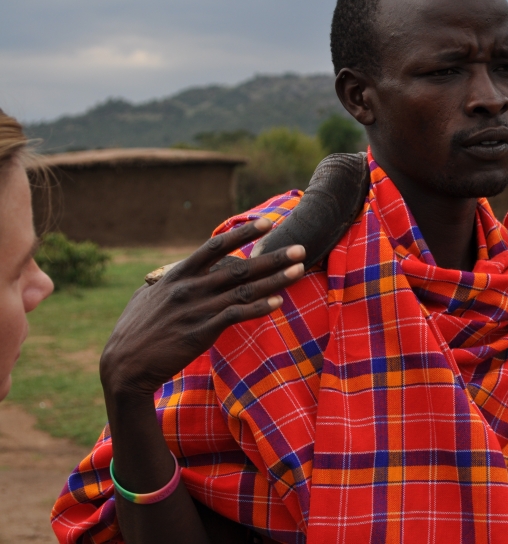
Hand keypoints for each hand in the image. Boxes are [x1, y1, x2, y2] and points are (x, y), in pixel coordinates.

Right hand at [100, 219, 305, 398]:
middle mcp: (189, 288)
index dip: (242, 233)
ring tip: (300, 270)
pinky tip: (278, 303)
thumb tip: (166, 275)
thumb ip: (162, 283)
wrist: (123, 367)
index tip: (267, 222)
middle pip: (239, 267)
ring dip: (275, 280)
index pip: (214, 246)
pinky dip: (258, 308)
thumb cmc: (133, 333)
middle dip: (272, 257)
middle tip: (301, 247)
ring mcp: (196, 310)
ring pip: (243, 290)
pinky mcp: (200, 332)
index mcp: (177, 276)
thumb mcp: (145, 299)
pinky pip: (235, 316)